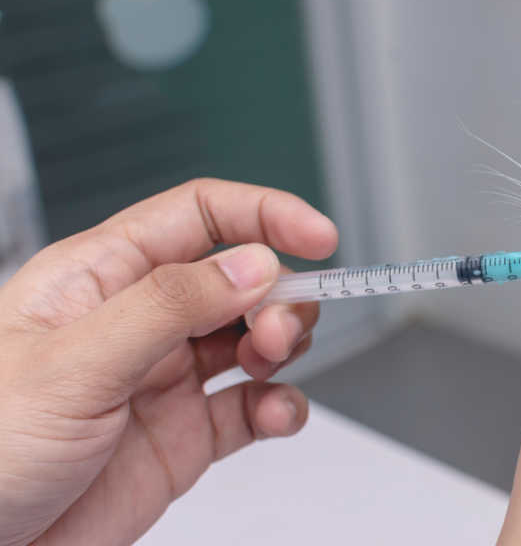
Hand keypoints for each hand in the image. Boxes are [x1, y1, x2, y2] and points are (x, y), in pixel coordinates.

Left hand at [0, 179, 337, 545]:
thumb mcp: (72, 364)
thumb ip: (167, 307)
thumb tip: (251, 263)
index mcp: (100, 278)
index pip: (198, 216)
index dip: (264, 215)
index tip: (318, 237)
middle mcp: (138, 322)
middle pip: (240, 278)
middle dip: (278, 296)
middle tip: (278, 330)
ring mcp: (164, 380)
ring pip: (255, 339)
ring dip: (284, 347)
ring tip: (270, 366)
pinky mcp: (184, 436)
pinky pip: (254, 408)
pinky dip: (281, 407)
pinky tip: (275, 413)